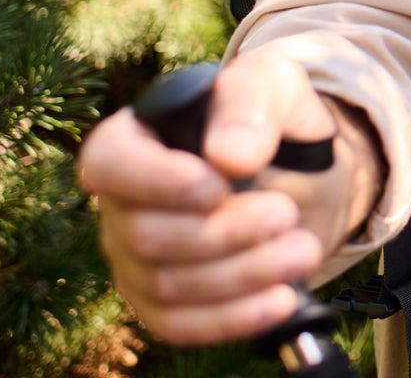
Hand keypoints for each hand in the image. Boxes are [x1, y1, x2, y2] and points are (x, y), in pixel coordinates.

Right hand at [76, 50, 348, 346]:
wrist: (302, 175)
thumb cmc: (274, 121)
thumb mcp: (274, 86)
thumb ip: (250, 104)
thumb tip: (229, 156)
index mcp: (133, 140)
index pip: (108, 164)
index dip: (156, 182)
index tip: (218, 187)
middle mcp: (121, 204)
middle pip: (146, 235)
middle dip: (223, 232)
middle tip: (286, 215)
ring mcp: (134, 260)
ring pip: (167, 285)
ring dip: (241, 274)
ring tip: (303, 251)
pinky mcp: (160, 303)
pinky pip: (178, 324)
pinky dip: (231, 317)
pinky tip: (281, 299)